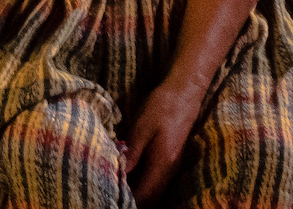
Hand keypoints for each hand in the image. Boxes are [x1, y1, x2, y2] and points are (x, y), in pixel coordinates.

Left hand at [120, 78, 205, 201]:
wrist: (184, 94)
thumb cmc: (161, 107)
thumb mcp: (142, 127)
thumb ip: (132, 152)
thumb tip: (119, 173)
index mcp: (162, 164)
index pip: (145, 194)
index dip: (129, 199)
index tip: (110, 196)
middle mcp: (170, 170)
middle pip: (151, 196)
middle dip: (132, 198)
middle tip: (109, 191)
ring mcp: (172, 165)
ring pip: (154, 188)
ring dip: (137, 190)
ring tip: (115, 182)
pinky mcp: (170, 159)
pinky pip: (155, 178)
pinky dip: (142, 181)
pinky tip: (127, 172)